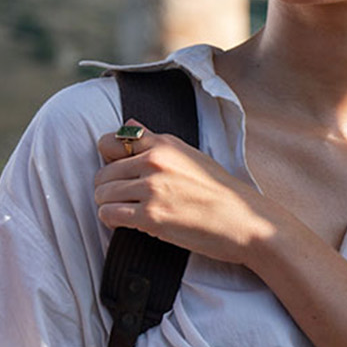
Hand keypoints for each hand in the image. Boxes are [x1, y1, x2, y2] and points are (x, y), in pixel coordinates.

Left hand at [95, 122, 280, 265]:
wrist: (244, 221)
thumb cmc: (221, 192)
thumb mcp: (190, 155)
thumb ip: (155, 141)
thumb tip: (128, 123)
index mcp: (164, 144)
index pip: (110, 141)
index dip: (109, 159)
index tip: (120, 173)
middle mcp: (155, 161)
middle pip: (103, 172)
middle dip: (109, 188)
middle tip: (126, 200)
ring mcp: (151, 188)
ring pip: (102, 194)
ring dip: (110, 205)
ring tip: (129, 212)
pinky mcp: (150, 215)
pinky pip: (109, 214)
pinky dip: (112, 220)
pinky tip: (128, 223)